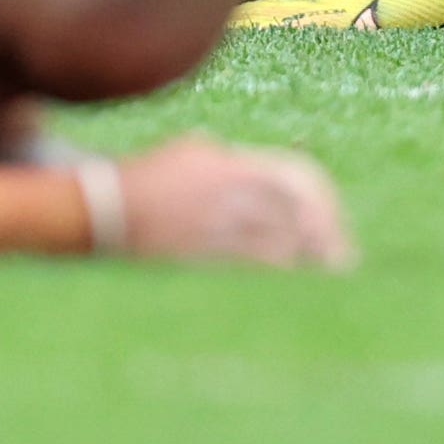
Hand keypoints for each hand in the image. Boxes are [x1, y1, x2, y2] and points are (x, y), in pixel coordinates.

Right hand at [112, 138, 354, 268]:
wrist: (102, 210)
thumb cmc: (150, 180)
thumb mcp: (193, 153)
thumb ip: (236, 161)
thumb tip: (279, 178)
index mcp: (228, 163)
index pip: (296, 177)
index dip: (323, 204)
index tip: (334, 226)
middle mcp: (226, 192)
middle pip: (295, 216)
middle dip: (324, 240)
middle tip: (341, 262)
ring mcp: (213, 226)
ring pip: (280, 247)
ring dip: (303, 264)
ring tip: (319, 281)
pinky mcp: (201, 257)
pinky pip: (252, 272)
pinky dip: (276, 280)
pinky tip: (284, 290)